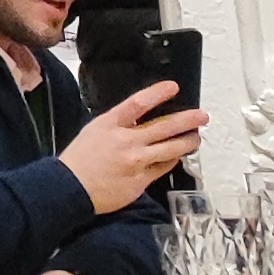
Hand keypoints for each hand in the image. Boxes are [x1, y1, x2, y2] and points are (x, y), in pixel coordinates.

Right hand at [61, 76, 206, 215]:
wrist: (71, 187)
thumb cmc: (80, 158)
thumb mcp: (95, 130)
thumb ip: (118, 125)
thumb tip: (139, 121)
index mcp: (110, 123)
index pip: (138, 103)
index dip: (158, 93)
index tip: (173, 87)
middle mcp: (126, 140)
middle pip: (164, 127)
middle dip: (187, 120)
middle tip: (202, 116)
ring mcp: (136, 161)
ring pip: (171, 149)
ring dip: (188, 142)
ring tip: (196, 138)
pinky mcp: (141, 180)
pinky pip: (163, 167)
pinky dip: (172, 160)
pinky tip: (178, 156)